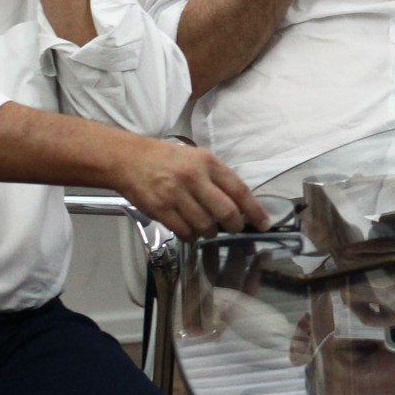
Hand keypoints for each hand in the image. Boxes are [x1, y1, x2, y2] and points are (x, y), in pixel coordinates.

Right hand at [113, 138, 270, 239]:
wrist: (130, 159)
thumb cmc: (167, 159)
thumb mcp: (197, 158)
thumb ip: (217, 178)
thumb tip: (239, 203)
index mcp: (208, 163)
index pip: (239, 190)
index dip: (254, 210)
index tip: (264, 223)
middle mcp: (194, 178)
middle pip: (225, 211)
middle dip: (235, 225)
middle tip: (235, 228)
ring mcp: (176, 194)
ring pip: (205, 225)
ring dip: (210, 232)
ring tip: (208, 228)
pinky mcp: (160, 209)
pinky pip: (184, 231)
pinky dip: (192, 236)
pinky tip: (191, 231)